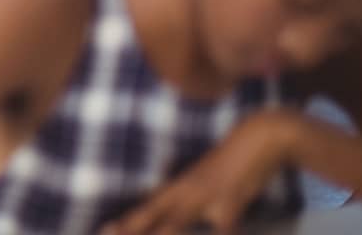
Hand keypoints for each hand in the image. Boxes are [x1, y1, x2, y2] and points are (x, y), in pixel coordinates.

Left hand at [103, 109, 298, 233]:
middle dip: (132, 227)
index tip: (103, 229)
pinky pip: (223, 230)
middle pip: (152, 213)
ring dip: (163, 232)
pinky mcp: (230, 200)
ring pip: (176, 222)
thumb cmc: (234, 159)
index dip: (126, 220)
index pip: (147, 204)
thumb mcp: (205, 175)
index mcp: (180, 184)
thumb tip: (171, 206)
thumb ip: (188, 194)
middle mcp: (186, 190)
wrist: (258, 136)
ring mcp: (206, 195)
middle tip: (107, 233)